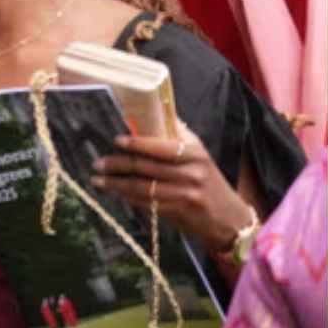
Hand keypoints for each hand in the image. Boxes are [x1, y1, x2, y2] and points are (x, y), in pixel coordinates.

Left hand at [89, 119, 253, 257]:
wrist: (229, 217)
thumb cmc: (209, 180)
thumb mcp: (200, 154)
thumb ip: (179, 135)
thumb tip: (158, 109)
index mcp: (195, 153)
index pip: (161, 146)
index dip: (137, 143)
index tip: (116, 140)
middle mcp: (191, 173)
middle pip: (147, 167)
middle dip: (118, 164)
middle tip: (98, 163)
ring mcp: (185, 195)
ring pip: (143, 188)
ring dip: (117, 184)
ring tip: (99, 180)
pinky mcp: (178, 213)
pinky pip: (147, 204)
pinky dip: (128, 199)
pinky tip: (116, 194)